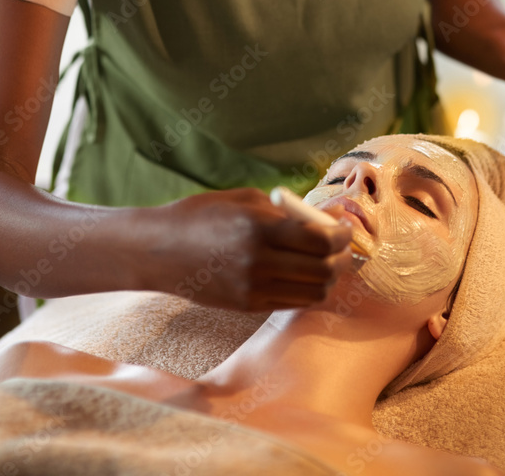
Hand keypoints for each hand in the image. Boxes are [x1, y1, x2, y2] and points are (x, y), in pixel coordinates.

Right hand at [140, 188, 354, 311]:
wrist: (159, 248)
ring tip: (326, 261)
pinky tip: (304, 274)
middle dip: (341, 258)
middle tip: (342, 246)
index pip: (320, 240)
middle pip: (323, 269)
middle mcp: (258, 261)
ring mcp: (253, 287)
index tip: (344, 227)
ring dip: (328, 277)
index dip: (341, 235)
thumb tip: (331, 217)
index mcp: (258, 227)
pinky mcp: (248, 305)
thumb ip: (290, 210)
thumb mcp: (247, 200)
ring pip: (314, 292)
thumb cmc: (203, 214)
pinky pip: (293, 303)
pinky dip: (308, 290)